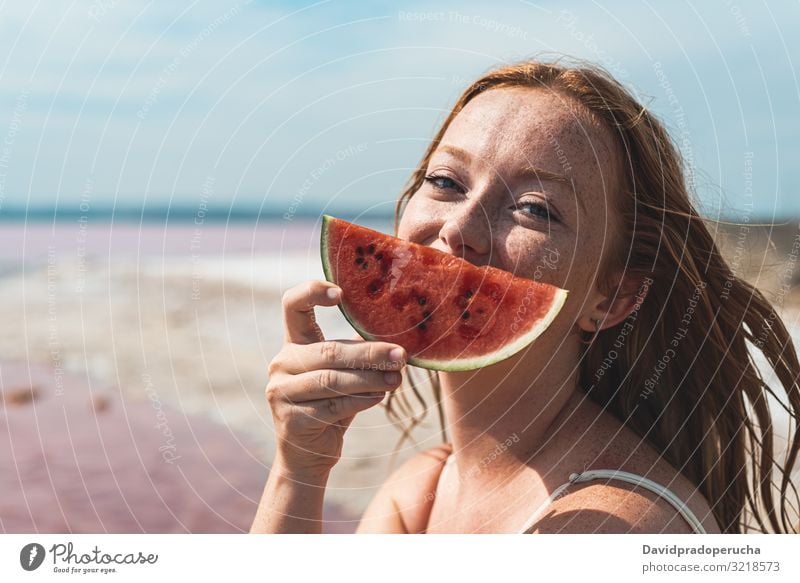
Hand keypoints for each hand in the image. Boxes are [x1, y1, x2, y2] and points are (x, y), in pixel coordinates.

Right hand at [265, 280, 406, 477]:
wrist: (308, 454)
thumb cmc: (331, 404)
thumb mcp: (342, 373)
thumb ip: (357, 352)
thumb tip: (399, 335)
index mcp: (294, 344)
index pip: (292, 305)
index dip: (312, 291)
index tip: (341, 293)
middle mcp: (281, 363)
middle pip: (329, 350)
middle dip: (370, 353)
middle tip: (401, 355)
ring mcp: (281, 392)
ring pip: (333, 380)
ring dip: (371, 378)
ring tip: (397, 379)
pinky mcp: (291, 418)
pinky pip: (334, 405)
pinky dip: (362, 400)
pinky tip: (379, 396)